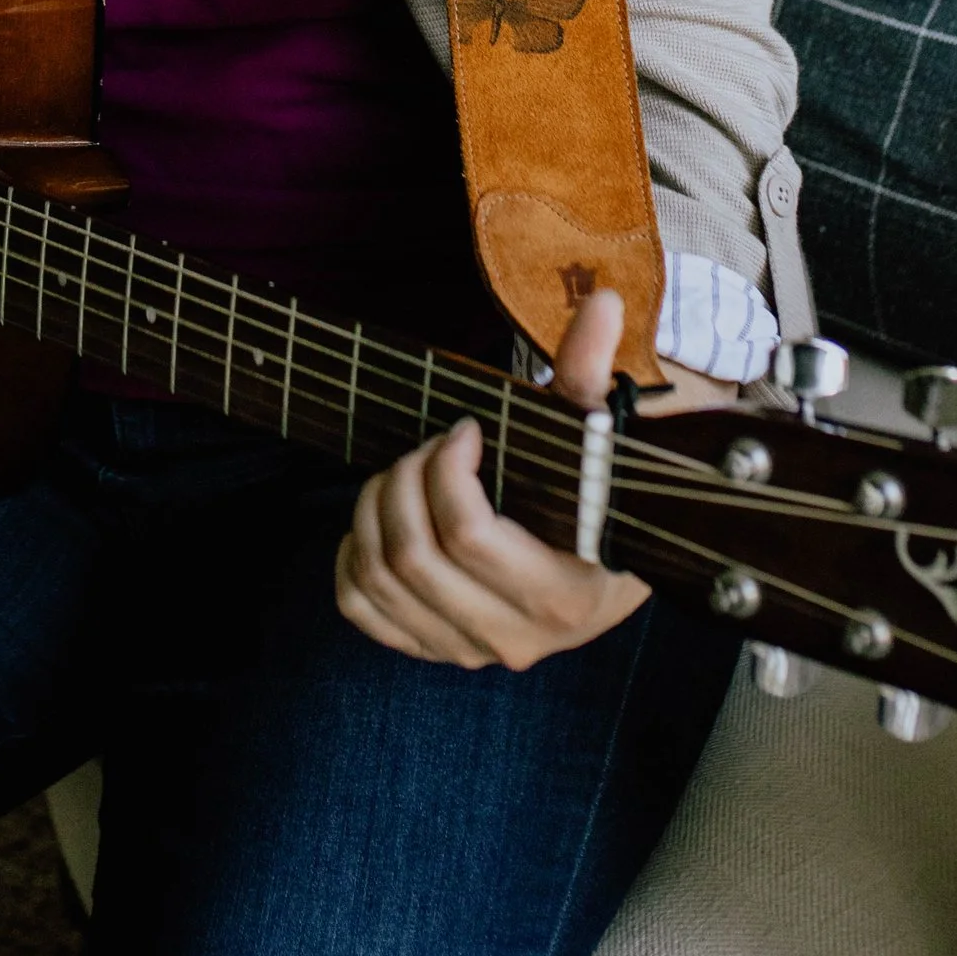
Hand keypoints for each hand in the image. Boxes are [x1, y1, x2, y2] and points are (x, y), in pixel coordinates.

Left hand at [334, 286, 730, 671]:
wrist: (603, 561)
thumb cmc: (595, 493)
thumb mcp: (597, 435)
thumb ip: (593, 373)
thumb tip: (604, 304)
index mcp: (564, 594)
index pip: (467, 535)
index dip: (447, 468)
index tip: (464, 430)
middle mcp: (516, 638)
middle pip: (412, 557)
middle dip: (406, 481)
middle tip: (428, 446)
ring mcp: (470, 651)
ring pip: (380, 581)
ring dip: (375, 510)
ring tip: (404, 471)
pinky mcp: (435, 648)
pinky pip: (363, 611)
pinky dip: (352, 558)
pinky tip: (379, 519)